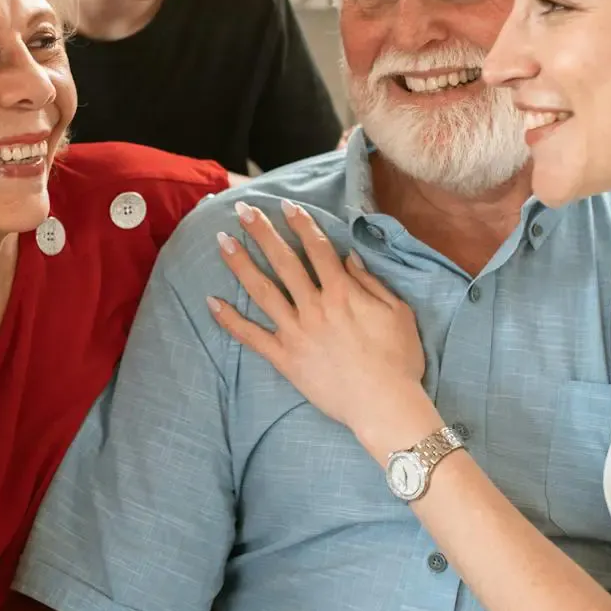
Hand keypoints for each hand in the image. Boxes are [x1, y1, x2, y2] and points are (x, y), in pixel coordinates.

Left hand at [207, 199, 434, 454]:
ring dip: (241, 264)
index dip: (300, 223)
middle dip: (262, 232)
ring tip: (222, 242)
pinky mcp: (285, 359)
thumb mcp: (398, 312)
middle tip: (242, 210)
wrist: (383, 405)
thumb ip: (371, 282)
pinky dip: (231, 320)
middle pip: (283, 260)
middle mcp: (314, 306)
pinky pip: (252, 336)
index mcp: (342, 292)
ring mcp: (296, 332)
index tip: (284, 205)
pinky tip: (212, 302)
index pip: (317, 248)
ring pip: (262, 291)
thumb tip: (349, 257)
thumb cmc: (399, 359)